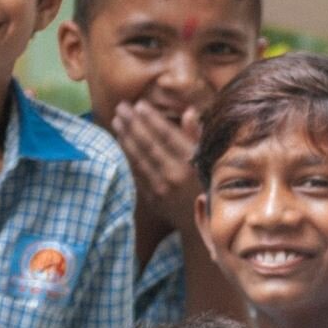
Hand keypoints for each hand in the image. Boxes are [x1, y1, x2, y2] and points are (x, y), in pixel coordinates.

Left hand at [111, 103, 202, 234]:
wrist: (203, 223)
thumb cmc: (209, 185)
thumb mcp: (212, 159)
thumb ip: (197, 135)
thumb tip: (188, 111)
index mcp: (193, 161)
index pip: (168, 135)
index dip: (152, 118)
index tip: (139, 104)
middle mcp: (176, 174)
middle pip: (150, 144)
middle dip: (133, 123)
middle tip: (120, 107)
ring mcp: (162, 187)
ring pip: (139, 158)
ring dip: (126, 137)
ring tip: (116, 121)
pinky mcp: (152, 198)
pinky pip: (136, 173)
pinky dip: (127, 156)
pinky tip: (120, 143)